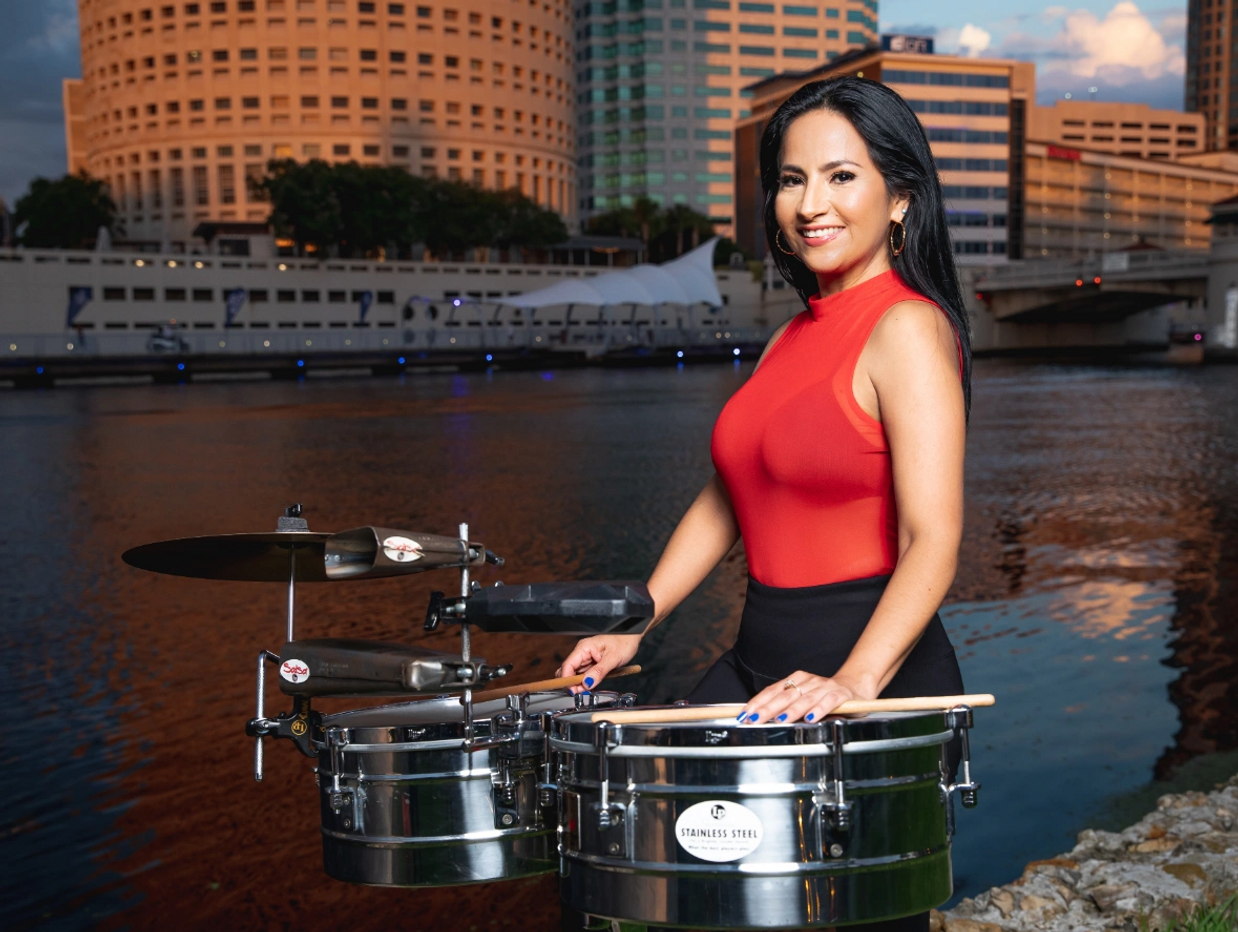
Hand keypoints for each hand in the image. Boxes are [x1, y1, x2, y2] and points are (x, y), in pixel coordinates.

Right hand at [555, 634, 641, 692]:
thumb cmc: (624, 641)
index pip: (568, 665)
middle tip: (579, 694)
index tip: (572, 691)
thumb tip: (586, 684)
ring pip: (575, 674)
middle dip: (571, 683)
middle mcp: (582, 652)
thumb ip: (599, 672)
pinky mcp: (592, 663)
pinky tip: (589, 687)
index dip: (567, 680)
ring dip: (578, 684)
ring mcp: (586, 658)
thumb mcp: (613, 658)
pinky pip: (584, 674)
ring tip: (586, 691)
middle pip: (568, 671)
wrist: (632, 637)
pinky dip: (585, 682)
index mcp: (584, 647)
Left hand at [737, 671, 864, 723]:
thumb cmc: (823, 697)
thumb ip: (786, 707)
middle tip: (754, 719)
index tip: (745, 714)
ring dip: (791, 710)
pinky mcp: (840, 695)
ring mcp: (824, 687)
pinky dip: (818, 710)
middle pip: (785, 695)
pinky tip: (810, 718)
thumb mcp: (803, 699)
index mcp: (796, 680)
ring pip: (804, 699)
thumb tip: (761, 718)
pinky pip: (827, 702)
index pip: (772, 690)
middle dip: (768, 708)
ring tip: (779, 720)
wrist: (854, 686)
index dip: (758, 702)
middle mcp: (808, 681)